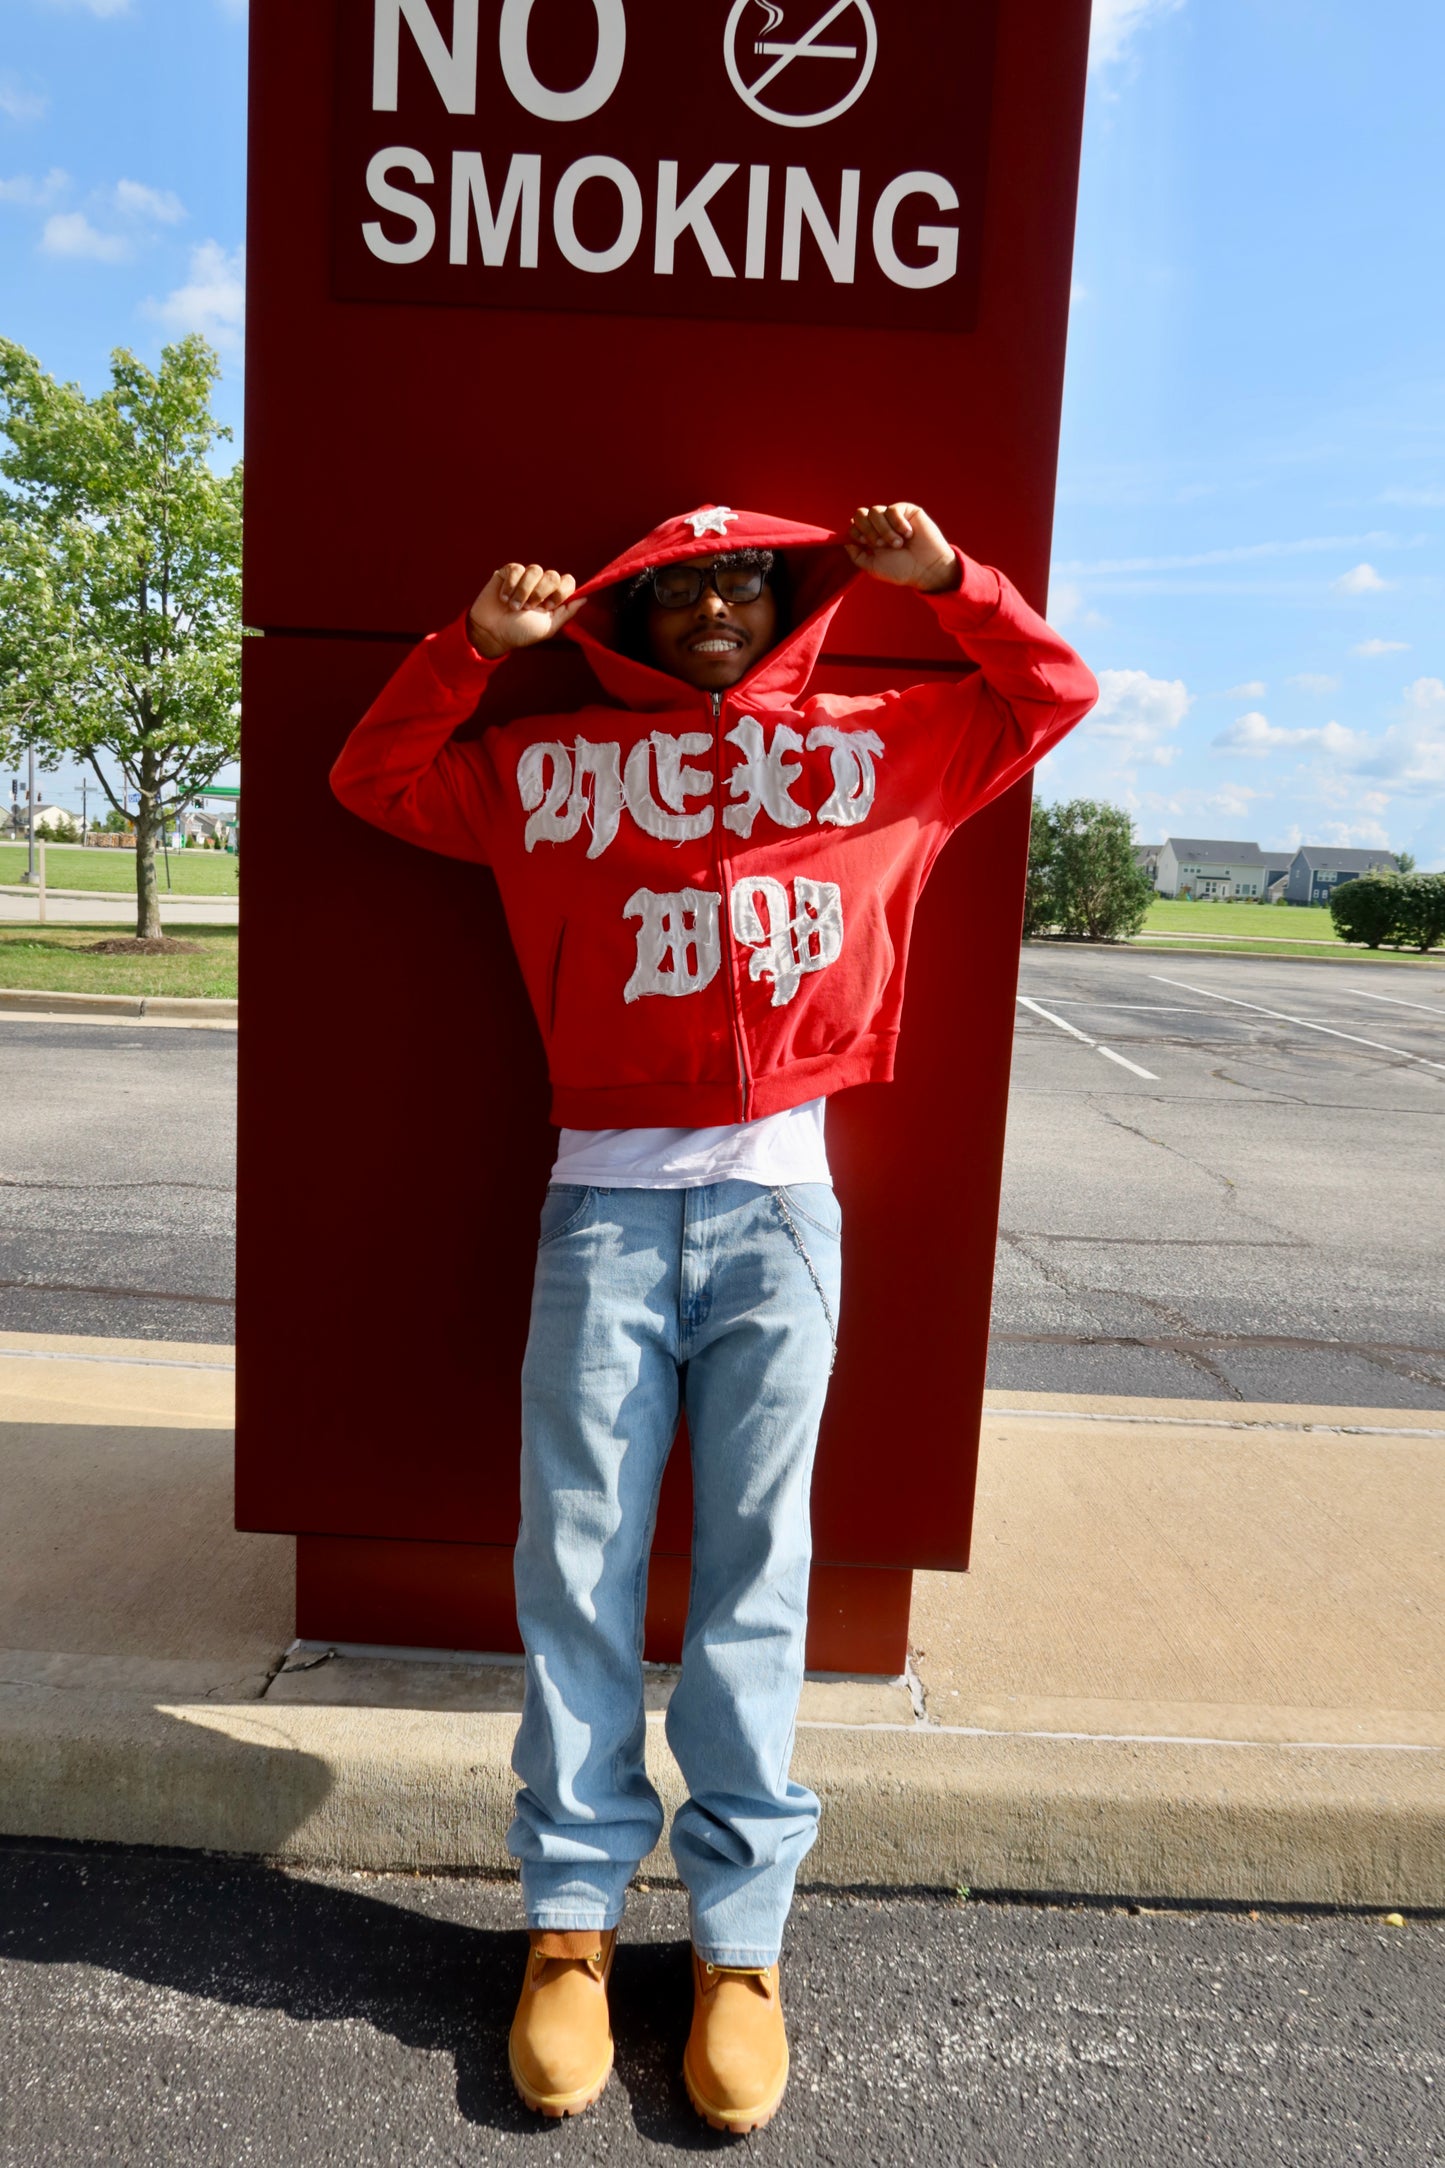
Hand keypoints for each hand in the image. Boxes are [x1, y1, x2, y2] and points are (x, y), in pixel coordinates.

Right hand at [466, 561, 582, 658]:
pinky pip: (516, 569)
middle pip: (552, 575)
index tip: (548, 607)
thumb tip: (585, 598)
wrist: (492, 633)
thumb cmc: (519, 633)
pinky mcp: (507, 573)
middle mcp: (541, 585)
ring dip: (524, 591)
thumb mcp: (548, 627)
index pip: (568, 581)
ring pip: (534, 569)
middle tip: (529, 608)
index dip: (561, 592)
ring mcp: (524, 578)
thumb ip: (567, 612)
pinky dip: (510, 585)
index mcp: (553, 597)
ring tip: (514, 607)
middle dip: (541, 593)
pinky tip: (503, 598)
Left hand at [843, 503, 958, 593]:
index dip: (857, 533)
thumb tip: (845, 541)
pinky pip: (893, 509)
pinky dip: (898, 524)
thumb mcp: (872, 567)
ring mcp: (892, 517)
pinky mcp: (906, 511)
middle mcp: (879, 525)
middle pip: (860, 514)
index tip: (866, 544)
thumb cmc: (901, 570)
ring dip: (884, 531)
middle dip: (868, 531)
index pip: (853, 525)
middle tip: (881, 545)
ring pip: (875, 511)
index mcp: (870, 537)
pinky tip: (908, 534)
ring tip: (898, 544)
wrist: (926, 568)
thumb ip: (856, 555)